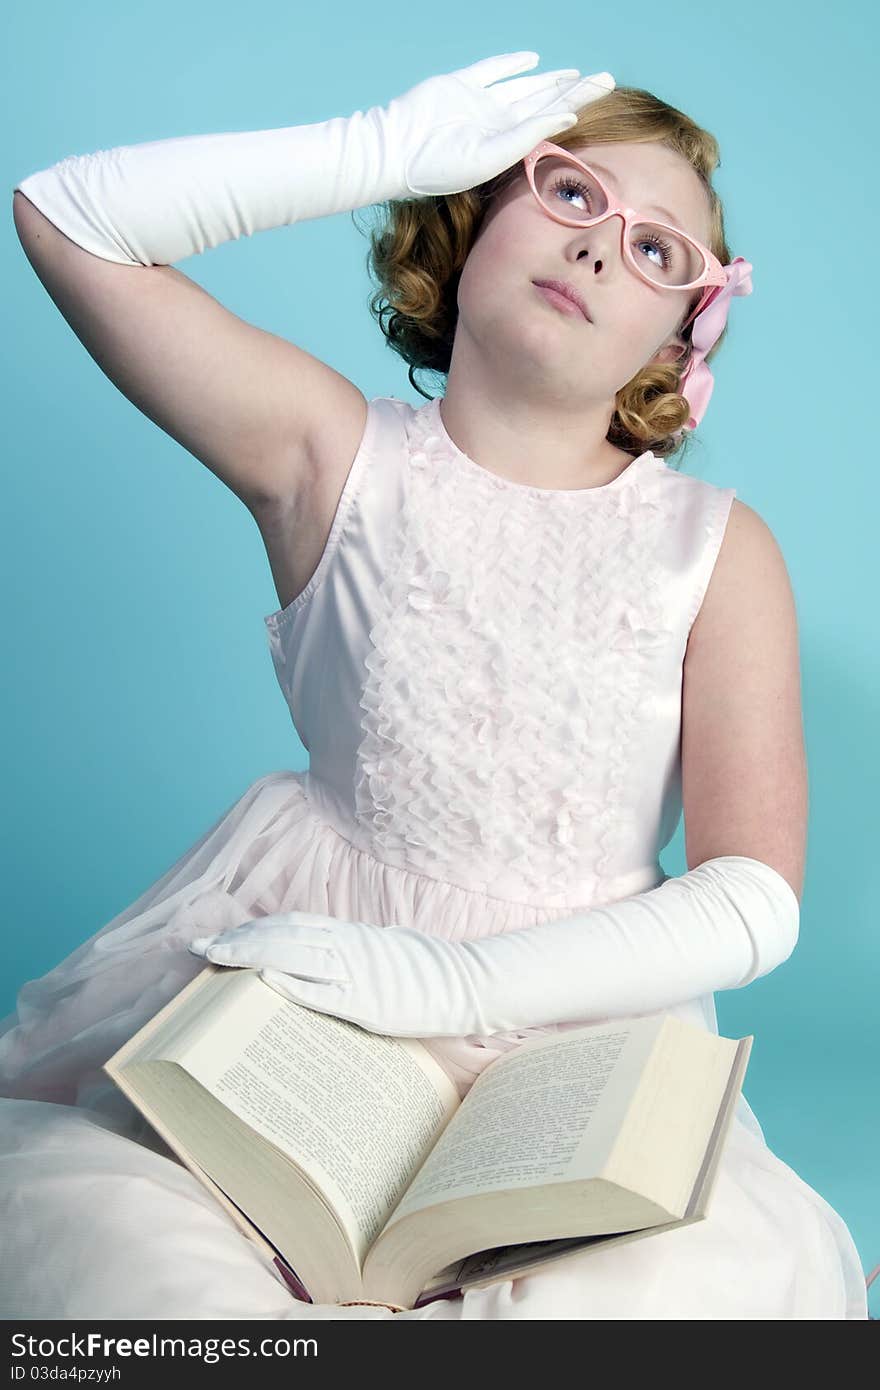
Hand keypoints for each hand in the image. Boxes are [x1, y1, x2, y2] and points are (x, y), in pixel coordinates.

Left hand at [187, 910, 492, 1037]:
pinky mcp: (366, 1002)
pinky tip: (263, 980)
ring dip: (251, 955)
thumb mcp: (379, 948)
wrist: (464, 982)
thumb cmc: (421, 970)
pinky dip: (291, 983)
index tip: (220, 936)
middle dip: (238, 941)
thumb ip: (346, 948)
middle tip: (199, 948)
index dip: (252, 928)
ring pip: (294, 955)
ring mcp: (356, 972)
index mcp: (350, 933)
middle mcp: (348, 945)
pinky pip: (322, 991)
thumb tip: (312, 956)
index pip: (290, 923)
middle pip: (282, 935)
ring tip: (217, 959)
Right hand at [378, 51, 614, 198]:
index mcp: (507, 144)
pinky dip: (511, 64)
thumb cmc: (440, 165)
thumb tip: (569, 116)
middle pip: (543, 103)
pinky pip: (491, 71)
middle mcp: (497, 124)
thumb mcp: (492, 155)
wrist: (397, 151)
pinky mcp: (460, 85)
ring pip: (523, 87)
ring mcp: (479, 104)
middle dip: (574, 91)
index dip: (575, 105)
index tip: (602, 94)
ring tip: (576, 75)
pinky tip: (532, 60)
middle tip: (604, 80)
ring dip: (548, 80)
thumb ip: (530, 135)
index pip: (549, 121)